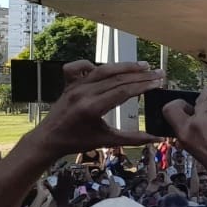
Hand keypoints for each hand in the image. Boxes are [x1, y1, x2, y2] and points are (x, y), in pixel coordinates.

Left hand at [29, 61, 161, 156]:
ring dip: (125, 66)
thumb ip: (133, 138)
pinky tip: (106, 68)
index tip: (159, 82)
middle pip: (117, 78)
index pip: (123, 91)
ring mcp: (74, 86)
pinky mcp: (68, 84)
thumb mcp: (106, 141)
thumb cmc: (77, 142)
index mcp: (92, 108)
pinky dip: (91, 64)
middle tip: (158, 72)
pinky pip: (78, 67)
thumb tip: (157, 138)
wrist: (48, 139)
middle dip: (140, 75)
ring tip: (143, 65)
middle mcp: (83, 93)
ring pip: (103, 70)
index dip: (143, 86)